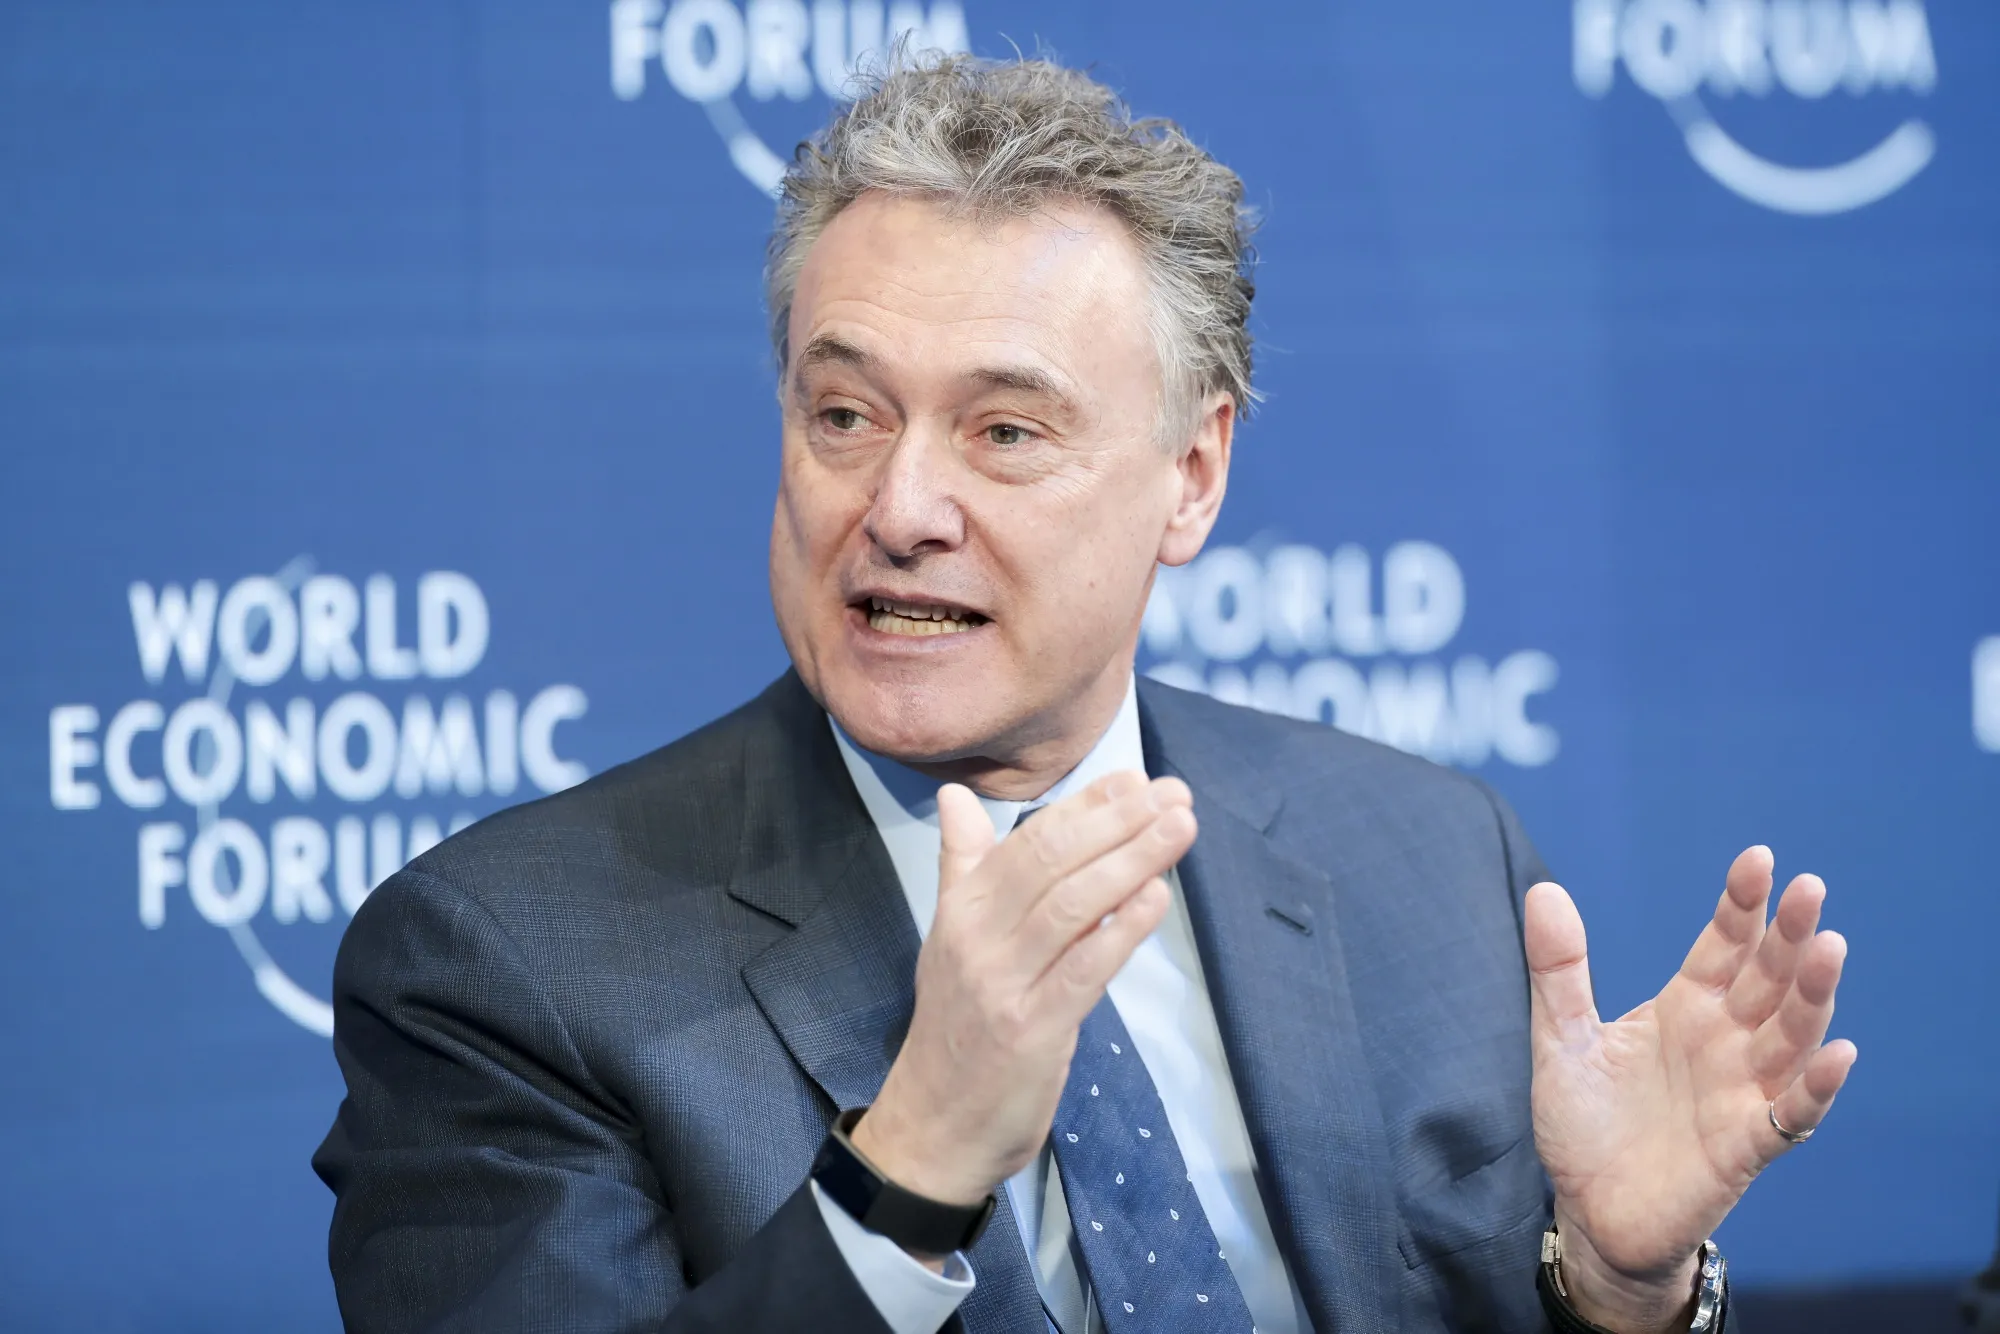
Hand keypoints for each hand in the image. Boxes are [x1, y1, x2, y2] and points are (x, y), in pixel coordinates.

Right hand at [852, 771, 1192, 1212]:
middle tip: (1174, 793)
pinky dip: (1122, 929)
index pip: (1029, 840)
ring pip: (1073, 905)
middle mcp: (978, 937)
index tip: (1136, 780)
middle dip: (1118, 821)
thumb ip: (962, 866)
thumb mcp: (949, 939)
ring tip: (1180, 828)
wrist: (932, 1127)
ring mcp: (1003, 983)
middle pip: (1054, 862)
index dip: (1086, 806)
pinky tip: (1157, 897)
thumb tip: (954, 797)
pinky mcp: (1031, 1030)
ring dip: (1132, 860)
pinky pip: (1083, 969)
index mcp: (963, 910)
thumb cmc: (956, 1030)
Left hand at [1526, 846, 1857, 1332]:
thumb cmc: (1584, 1124)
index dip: (1742, 905)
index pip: (1723, 946)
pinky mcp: (1746, 1146)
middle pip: (1767, 980)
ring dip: (1812, 996)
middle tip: (1809, 889)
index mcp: (1684, 1008)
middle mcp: (1723, 1042)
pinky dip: (1816, 1087)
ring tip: (1829, 947)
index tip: (1759, 858)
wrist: (1589, 1211)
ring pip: (1790, 1036)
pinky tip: (1838, 1054)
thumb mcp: (1560, 1039)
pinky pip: (1791, 1115)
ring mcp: (1740, 1092)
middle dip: (1789, 936)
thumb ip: (1558, 970)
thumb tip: (1544, 890)